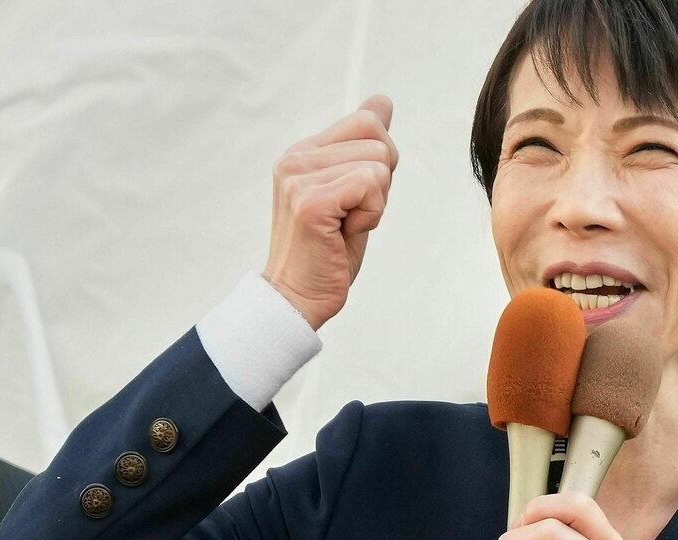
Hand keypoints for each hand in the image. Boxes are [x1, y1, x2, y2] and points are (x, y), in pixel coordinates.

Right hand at [262, 95, 398, 328]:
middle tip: (351, 215)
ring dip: (375, 204)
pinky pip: (372, 185)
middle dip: (381, 184)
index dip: (380, 161)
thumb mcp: (351, 191)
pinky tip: (344, 233)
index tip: (356, 195)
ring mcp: (299, 178)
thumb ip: (363, 148)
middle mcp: (295, 157)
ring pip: (379, 166)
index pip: (367, 120)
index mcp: (303, 152)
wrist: (297, 298)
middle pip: (379, 140)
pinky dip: (371, 215)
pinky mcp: (310, 201)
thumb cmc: (327, 252)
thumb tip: (382, 101)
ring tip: (344, 226)